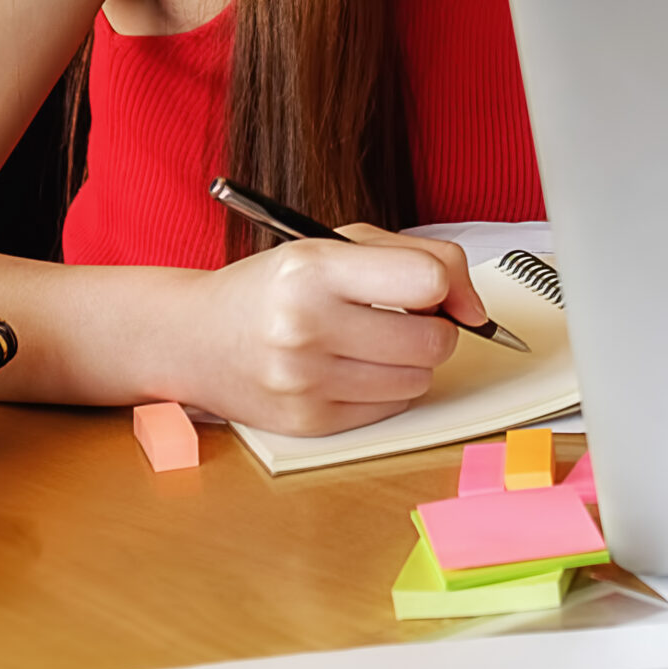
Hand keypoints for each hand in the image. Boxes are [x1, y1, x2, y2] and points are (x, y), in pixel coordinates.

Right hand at [165, 226, 490, 435]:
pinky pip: (392, 408)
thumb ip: (419, 256)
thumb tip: (475, 309)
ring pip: (420, 379)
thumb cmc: (275, 287)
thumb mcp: (336, 246)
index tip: (440, 291)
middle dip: (433, 328)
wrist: (192, 337)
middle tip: (401, 318)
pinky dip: (386, 389)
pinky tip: (350, 370)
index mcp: (312, 269)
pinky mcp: (308, 422)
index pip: (427, 280)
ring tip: (370, 343)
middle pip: (433, 340)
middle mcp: (303, 327)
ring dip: (411, 362)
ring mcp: (303, 382)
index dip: (448, 285)